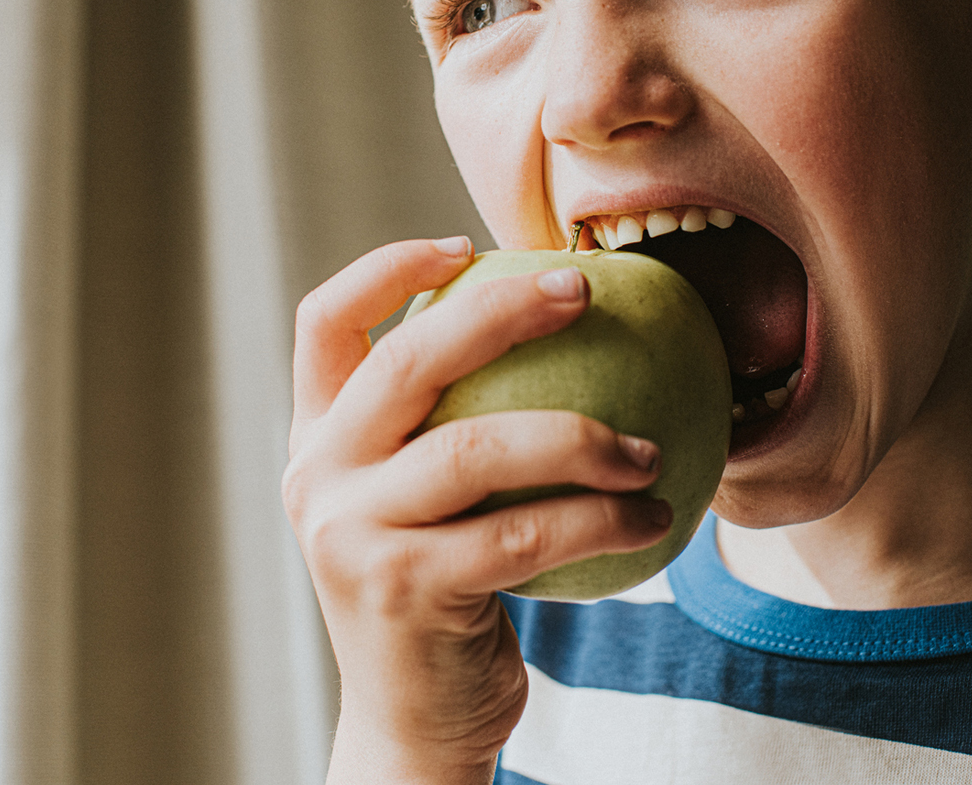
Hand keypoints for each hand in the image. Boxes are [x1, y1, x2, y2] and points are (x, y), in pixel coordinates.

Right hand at [285, 237, 670, 784]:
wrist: (416, 724)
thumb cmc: (447, 594)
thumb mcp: (422, 506)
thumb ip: (451, 428)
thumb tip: (566, 324)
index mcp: (315, 441)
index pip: (323, 323)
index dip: (386, 269)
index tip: (467, 247)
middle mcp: (317, 478)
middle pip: (407, 362)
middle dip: (502, 312)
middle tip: (584, 292)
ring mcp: (351, 536)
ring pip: (476, 450)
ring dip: (581, 436)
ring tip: (649, 447)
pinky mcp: (404, 590)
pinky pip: (524, 534)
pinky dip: (600, 519)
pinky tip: (656, 513)